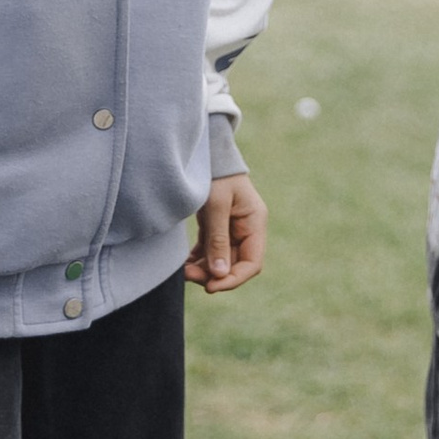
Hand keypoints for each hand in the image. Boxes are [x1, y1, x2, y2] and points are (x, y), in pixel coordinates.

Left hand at [187, 171, 267, 292]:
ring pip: (221, 260)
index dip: (234, 279)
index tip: (211, 286)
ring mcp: (232, 229)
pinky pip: (210, 251)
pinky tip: (184, 265)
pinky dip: (198, 260)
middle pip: (235, 264)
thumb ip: (218, 240)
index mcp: (255, 223)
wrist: (207, 152)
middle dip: (213, 275)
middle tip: (189, 277)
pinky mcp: (217, 227)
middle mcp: (247, 229)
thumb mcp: (216, 206)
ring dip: (204, 270)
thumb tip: (219, 275)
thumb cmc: (216, 174)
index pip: (252, 262)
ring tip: (183, 272)